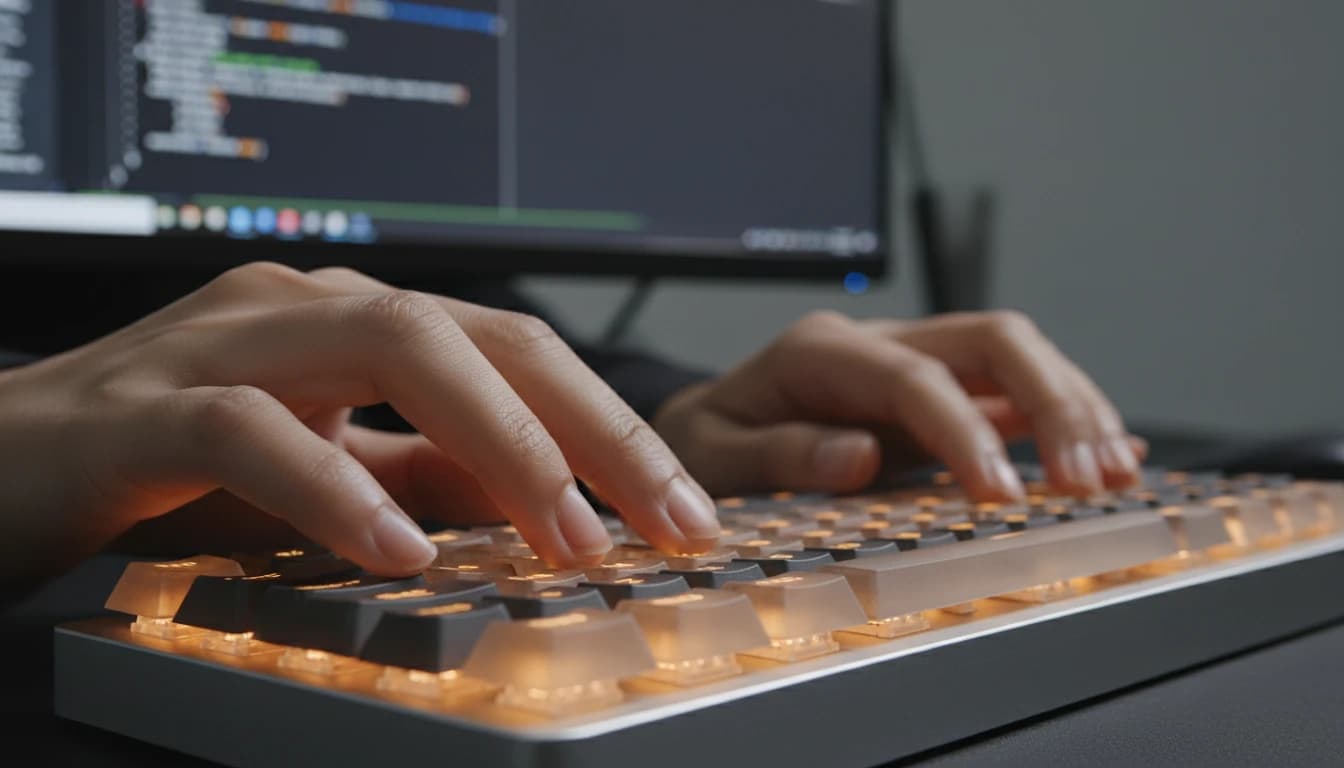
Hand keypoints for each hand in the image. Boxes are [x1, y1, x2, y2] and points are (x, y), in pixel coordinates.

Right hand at [0, 263, 719, 589]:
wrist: (1, 462)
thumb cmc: (167, 461)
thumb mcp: (332, 465)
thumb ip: (426, 470)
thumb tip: (540, 497)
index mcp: (361, 324)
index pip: (521, 354)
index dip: (613, 428)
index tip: (683, 512)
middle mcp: (309, 310)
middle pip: (486, 336)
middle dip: (591, 429)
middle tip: (666, 521)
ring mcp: (228, 342)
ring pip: (393, 346)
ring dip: (499, 441)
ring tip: (566, 531)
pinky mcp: (146, 405)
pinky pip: (255, 429)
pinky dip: (335, 485)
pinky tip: (394, 548)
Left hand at [653, 310, 1144, 499]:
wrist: (705, 426)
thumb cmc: (708, 443)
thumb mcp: (714, 454)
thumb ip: (780, 451)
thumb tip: (859, 454)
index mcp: (821, 352)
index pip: (916, 377)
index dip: (968, 431)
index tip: (1003, 495)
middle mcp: (878, 343)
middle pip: (991, 340)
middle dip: (1053, 403)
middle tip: (1088, 481)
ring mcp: (914, 361)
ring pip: (1016, 358)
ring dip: (1073, 410)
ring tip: (1113, 476)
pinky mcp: (939, 392)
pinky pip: (1013, 392)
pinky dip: (1065, 419)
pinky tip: (1113, 452)